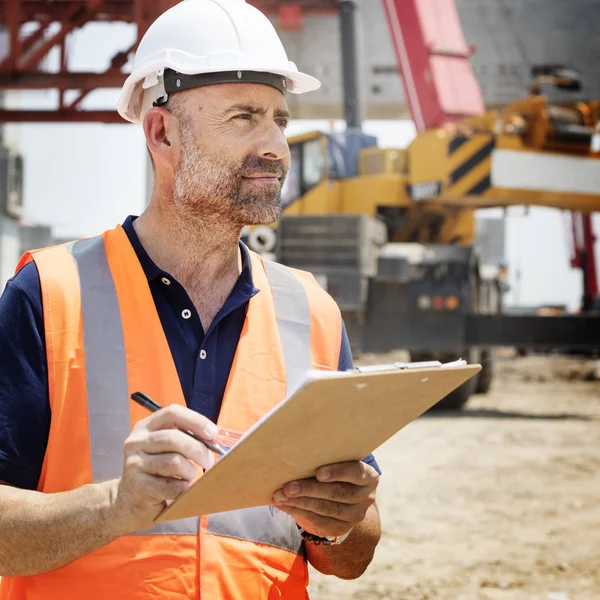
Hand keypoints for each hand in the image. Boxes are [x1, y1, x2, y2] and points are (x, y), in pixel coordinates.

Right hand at [108, 404, 218, 533]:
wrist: (128, 501)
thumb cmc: (156, 470)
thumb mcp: (165, 448)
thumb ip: (184, 438)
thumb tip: (213, 438)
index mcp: (145, 427)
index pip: (172, 413)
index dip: (196, 420)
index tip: (213, 433)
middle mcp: (136, 442)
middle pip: (173, 438)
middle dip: (198, 449)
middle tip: (209, 460)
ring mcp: (134, 464)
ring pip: (174, 462)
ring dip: (190, 471)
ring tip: (189, 476)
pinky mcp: (138, 487)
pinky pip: (171, 486)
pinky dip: (183, 488)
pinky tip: (180, 489)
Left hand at [272, 461, 378, 538]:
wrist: (347, 493)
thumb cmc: (338, 467)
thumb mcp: (340, 460)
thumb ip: (328, 456)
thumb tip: (298, 450)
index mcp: (369, 477)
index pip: (356, 473)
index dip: (338, 472)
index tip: (318, 472)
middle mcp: (365, 498)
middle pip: (336, 493)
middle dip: (309, 489)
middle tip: (288, 487)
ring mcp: (355, 516)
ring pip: (324, 509)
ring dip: (299, 502)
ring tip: (280, 496)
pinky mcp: (341, 528)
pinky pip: (318, 522)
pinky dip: (297, 512)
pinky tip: (283, 505)